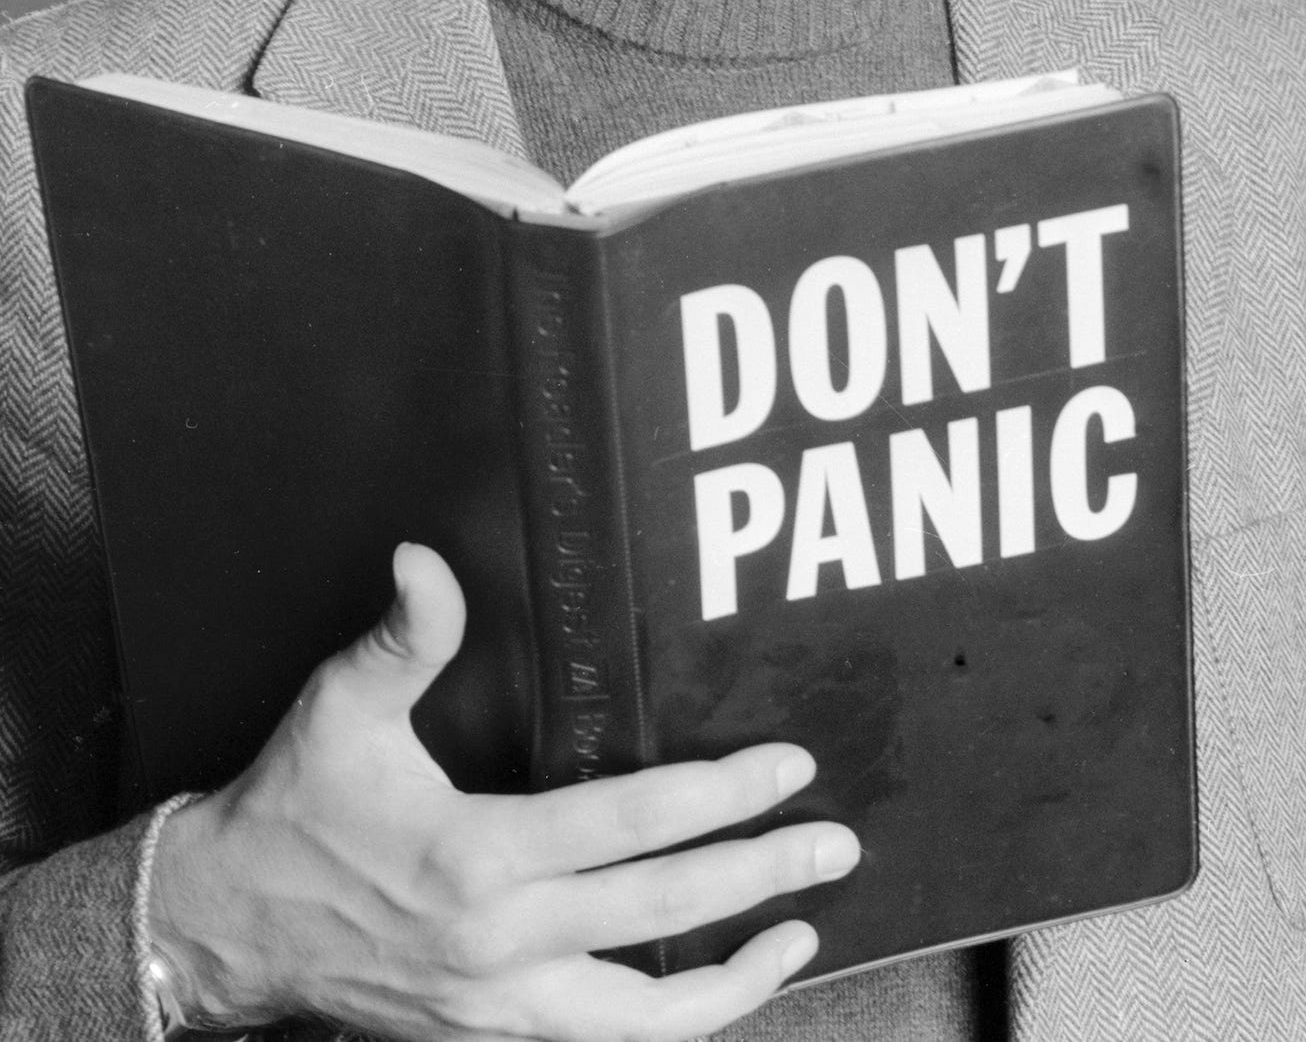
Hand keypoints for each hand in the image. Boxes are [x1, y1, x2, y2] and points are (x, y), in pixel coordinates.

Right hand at [148, 542, 857, 1040]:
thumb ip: (404, 636)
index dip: (719, 796)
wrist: (225, 930)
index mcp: (478, 858)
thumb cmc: (290, 811)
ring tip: (795, 939)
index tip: (786, 769)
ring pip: (643, 1018)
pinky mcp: (488, 1036)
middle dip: (760, 878)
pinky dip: (668, 1024)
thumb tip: (425, 559)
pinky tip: (709, 991)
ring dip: (732, 981)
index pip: (631, 826)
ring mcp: (497, 1007)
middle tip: (833, 846)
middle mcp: (501, 945)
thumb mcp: (340, 709)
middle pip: (661, 916)